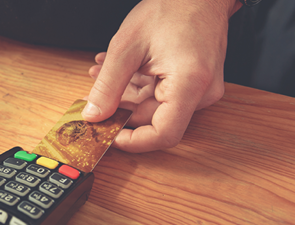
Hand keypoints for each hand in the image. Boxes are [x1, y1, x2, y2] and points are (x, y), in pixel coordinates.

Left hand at [83, 0, 240, 152]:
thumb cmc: (173, 6)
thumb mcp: (127, 46)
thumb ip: (108, 86)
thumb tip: (94, 116)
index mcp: (190, 84)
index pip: (164, 134)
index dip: (133, 141)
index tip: (109, 136)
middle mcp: (202, 91)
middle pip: (154, 119)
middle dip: (120, 109)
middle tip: (92, 96)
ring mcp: (201, 88)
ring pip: (154, 106)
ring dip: (125, 93)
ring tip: (100, 73)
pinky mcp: (195, 82)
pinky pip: (162, 93)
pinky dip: (138, 84)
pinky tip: (118, 70)